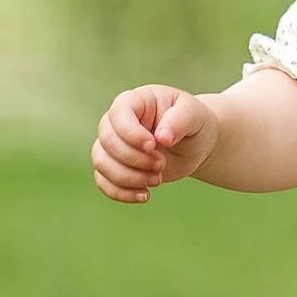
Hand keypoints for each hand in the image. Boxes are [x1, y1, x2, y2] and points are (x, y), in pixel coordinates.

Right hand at [92, 83, 221, 203]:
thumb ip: (180, 120)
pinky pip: (103, 181)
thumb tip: (162, 137)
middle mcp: (117, 122)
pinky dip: (122, 193)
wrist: (195, 144)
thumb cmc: (193, 122)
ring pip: (101, 163)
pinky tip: (145, 195)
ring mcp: (113, 145)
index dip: (131, 134)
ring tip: (158, 180)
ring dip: (129, 178)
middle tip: (162, 164)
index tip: (154, 145)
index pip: (118, 114)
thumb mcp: (194, 115)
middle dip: (134, 159)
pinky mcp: (114, 166)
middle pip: (107, 141)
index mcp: (134, 101)